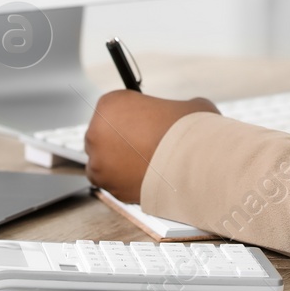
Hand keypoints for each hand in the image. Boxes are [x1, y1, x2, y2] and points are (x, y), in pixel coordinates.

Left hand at [83, 90, 218, 202]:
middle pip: (103, 136)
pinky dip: (125, 184)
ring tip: (147, 166)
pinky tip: (145, 180)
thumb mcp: (183, 106)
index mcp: (110, 103)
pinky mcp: (107, 187)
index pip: (113, 110)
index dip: (129, 119)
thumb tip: (179, 118)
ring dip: (119, 165)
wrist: (193, 162)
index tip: (142, 126)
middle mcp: (96, 131)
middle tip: (143, 148)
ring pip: (103, 163)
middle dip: (120, 143)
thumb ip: (170, 110)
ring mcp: (98, 161)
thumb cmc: (189, 129)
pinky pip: (112, 184)